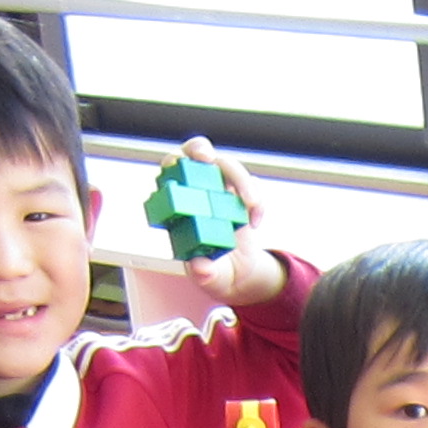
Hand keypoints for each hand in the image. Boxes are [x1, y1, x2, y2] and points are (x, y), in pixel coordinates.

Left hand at [185, 139, 287, 308]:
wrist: (239, 274)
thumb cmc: (213, 270)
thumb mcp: (209, 277)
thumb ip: (204, 274)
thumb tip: (201, 269)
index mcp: (179, 203)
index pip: (170, 171)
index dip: (174, 162)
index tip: (178, 165)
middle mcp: (198, 189)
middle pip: (196, 155)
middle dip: (200, 149)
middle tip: (207, 158)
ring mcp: (221, 188)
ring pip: (227, 167)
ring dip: (241, 181)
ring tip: (251, 205)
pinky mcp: (242, 194)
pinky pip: (251, 186)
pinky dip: (257, 202)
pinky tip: (255, 222)